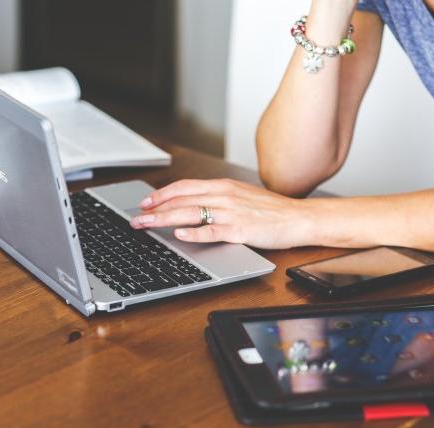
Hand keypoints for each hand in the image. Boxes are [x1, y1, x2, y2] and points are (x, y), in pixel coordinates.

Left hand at [130, 179, 316, 248]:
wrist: (298, 218)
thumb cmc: (270, 210)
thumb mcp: (240, 195)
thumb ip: (216, 197)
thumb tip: (191, 204)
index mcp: (222, 186)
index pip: (184, 187)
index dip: (162, 194)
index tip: (145, 202)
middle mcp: (223, 196)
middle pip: (181, 200)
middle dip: (155, 209)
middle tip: (136, 218)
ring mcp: (231, 213)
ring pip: (190, 213)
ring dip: (164, 220)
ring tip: (147, 225)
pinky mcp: (239, 230)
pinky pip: (212, 231)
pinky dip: (194, 233)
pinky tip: (179, 236)